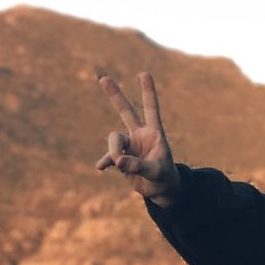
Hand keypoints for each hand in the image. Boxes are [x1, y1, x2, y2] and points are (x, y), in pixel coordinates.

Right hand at [96, 73, 181, 205]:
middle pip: (126, 111)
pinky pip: (109, 156)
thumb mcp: (156, 172)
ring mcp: (130, 145)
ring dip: (114, 151)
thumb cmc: (164, 178)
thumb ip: (138, 166)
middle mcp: (140, 135)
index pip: (151, 109)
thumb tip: (118, 160)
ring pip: (114, 140)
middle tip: (103, 78)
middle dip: (115, 95)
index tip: (144, 74)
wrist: (159, 189)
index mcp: (154, 133)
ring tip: (119, 164)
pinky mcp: (121, 157)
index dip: (148, 92)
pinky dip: (105, 161)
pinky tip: (101, 168)